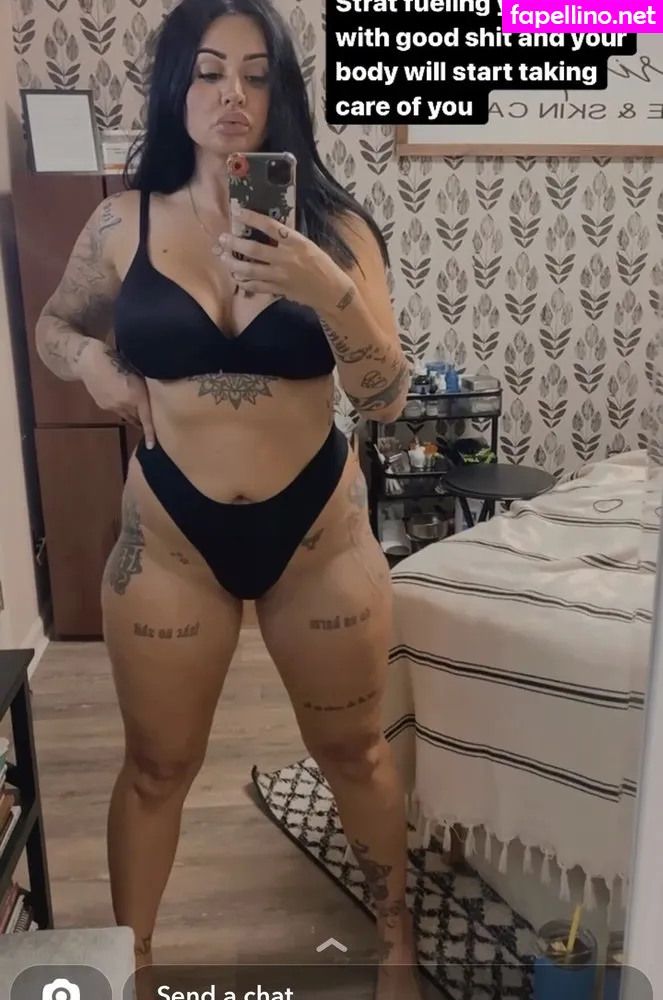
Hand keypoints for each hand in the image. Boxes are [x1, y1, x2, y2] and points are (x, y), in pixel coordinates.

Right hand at [80, 342, 155, 447]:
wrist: (90, 361)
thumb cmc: (118, 359)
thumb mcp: (137, 372)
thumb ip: (144, 388)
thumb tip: (153, 396)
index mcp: (136, 396)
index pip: (146, 419)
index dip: (150, 434)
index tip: (152, 447)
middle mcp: (124, 405)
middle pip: (137, 419)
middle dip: (143, 421)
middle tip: (150, 422)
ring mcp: (112, 406)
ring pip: (126, 416)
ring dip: (132, 415)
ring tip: (136, 409)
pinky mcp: (103, 405)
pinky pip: (116, 410)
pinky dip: (121, 408)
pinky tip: (120, 397)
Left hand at [219, 207, 346, 310]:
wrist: (331, 291)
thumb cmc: (321, 264)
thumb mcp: (308, 246)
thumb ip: (288, 240)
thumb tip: (267, 231)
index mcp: (296, 242)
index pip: (271, 226)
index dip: (252, 218)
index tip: (238, 212)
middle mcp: (286, 258)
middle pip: (254, 249)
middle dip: (235, 243)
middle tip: (222, 238)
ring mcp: (281, 276)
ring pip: (251, 269)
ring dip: (234, 263)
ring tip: (224, 257)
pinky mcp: (279, 290)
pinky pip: (256, 286)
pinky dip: (244, 281)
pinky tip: (236, 276)